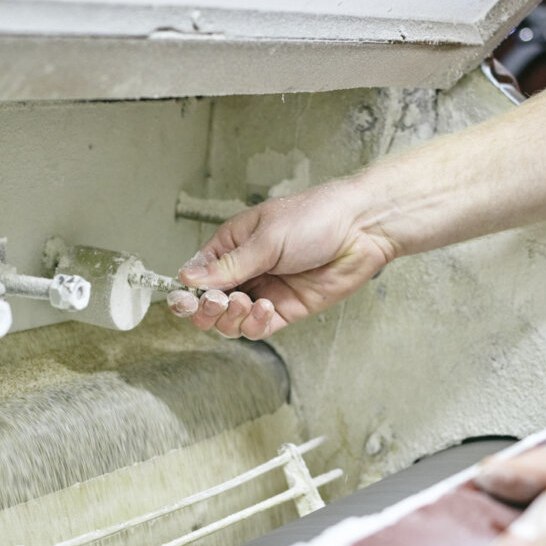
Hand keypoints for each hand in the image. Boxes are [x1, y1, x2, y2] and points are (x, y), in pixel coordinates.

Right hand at [168, 181, 399, 338]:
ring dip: (231, 317)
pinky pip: (258, 328)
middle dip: (207, 308)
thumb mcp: (265, 238)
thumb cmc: (316, 217)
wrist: (361, 229)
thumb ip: (228, 266)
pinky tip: (265, 308)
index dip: (188, 290)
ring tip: (245, 303)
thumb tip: (187, 278)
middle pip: (210, 302)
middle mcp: (246, 269)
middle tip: (216, 303)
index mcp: (233, 244)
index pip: (198, 273)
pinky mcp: (285, 310)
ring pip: (231, 320)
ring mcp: (265, 290)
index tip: (184, 299)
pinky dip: (255, 324)